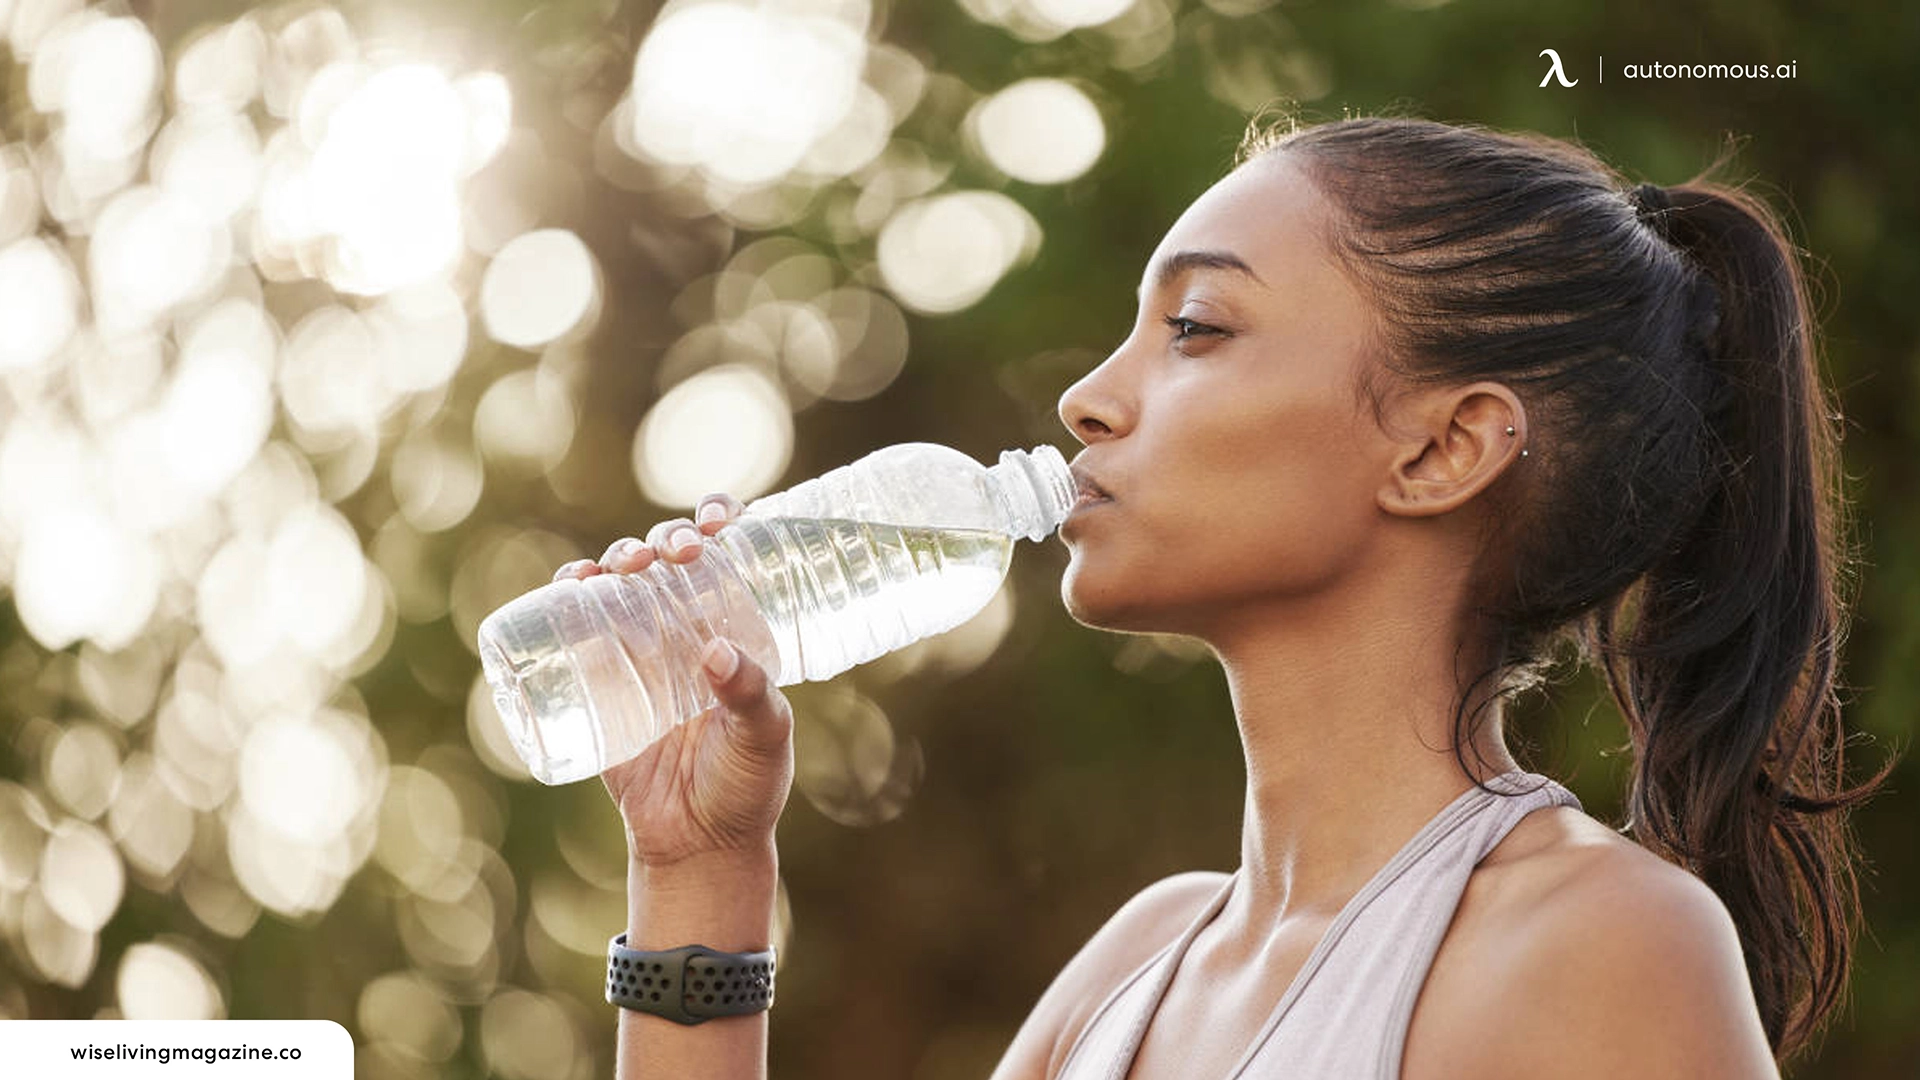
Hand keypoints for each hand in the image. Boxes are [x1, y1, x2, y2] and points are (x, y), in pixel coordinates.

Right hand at [552, 494, 792, 867]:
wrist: (696, 845)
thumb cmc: (745, 788)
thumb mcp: (764, 739)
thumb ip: (750, 699)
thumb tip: (715, 652)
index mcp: (739, 632)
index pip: (733, 559)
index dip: (721, 521)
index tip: (717, 518)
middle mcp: (690, 632)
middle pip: (672, 561)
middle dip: (666, 539)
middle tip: (673, 552)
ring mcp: (643, 654)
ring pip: (624, 584)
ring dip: (617, 557)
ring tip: (620, 565)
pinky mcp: (603, 682)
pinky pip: (578, 627)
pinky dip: (570, 594)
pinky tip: (572, 581)